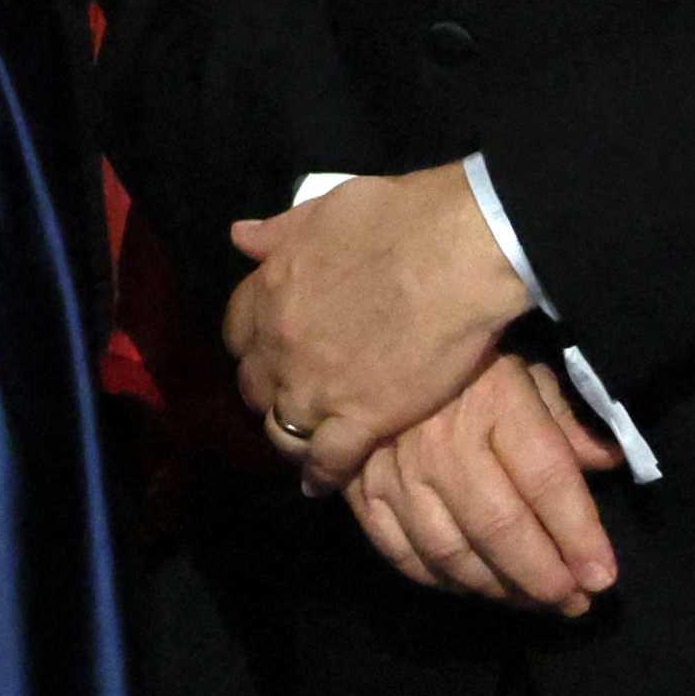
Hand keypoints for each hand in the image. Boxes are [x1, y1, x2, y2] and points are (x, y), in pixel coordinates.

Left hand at [223, 166, 531, 486]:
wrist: (456, 251)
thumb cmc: (398, 218)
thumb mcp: (323, 210)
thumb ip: (279, 232)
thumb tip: (240, 237)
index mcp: (271, 290)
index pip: (238, 331)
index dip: (252, 346)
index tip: (268, 352)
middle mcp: (281, 343)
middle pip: (255, 385)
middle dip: (267, 392)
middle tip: (290, 396)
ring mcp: (317, 385)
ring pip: (283, 428)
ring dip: (290, 434)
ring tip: (304, 441)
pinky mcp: (361, 419)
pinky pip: (327, 461)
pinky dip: (321, 476)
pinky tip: (320, 485)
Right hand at [345, 358, 624, 615]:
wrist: (369, 344)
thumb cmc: (463, 358)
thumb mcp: (524, 370)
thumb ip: (566, 419)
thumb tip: (609, 462)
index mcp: (494, 402)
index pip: (546, 480)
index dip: (578, 535)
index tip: (602, 577)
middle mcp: (444, 441)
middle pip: (500, 527)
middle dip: (543, 578)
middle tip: (572, 603)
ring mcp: (396, 469)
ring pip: (450, 551)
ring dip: (496, 588)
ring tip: (529, 600)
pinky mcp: (360, 488)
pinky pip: (399, 551)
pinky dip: (438, 579)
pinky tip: (469, 584)